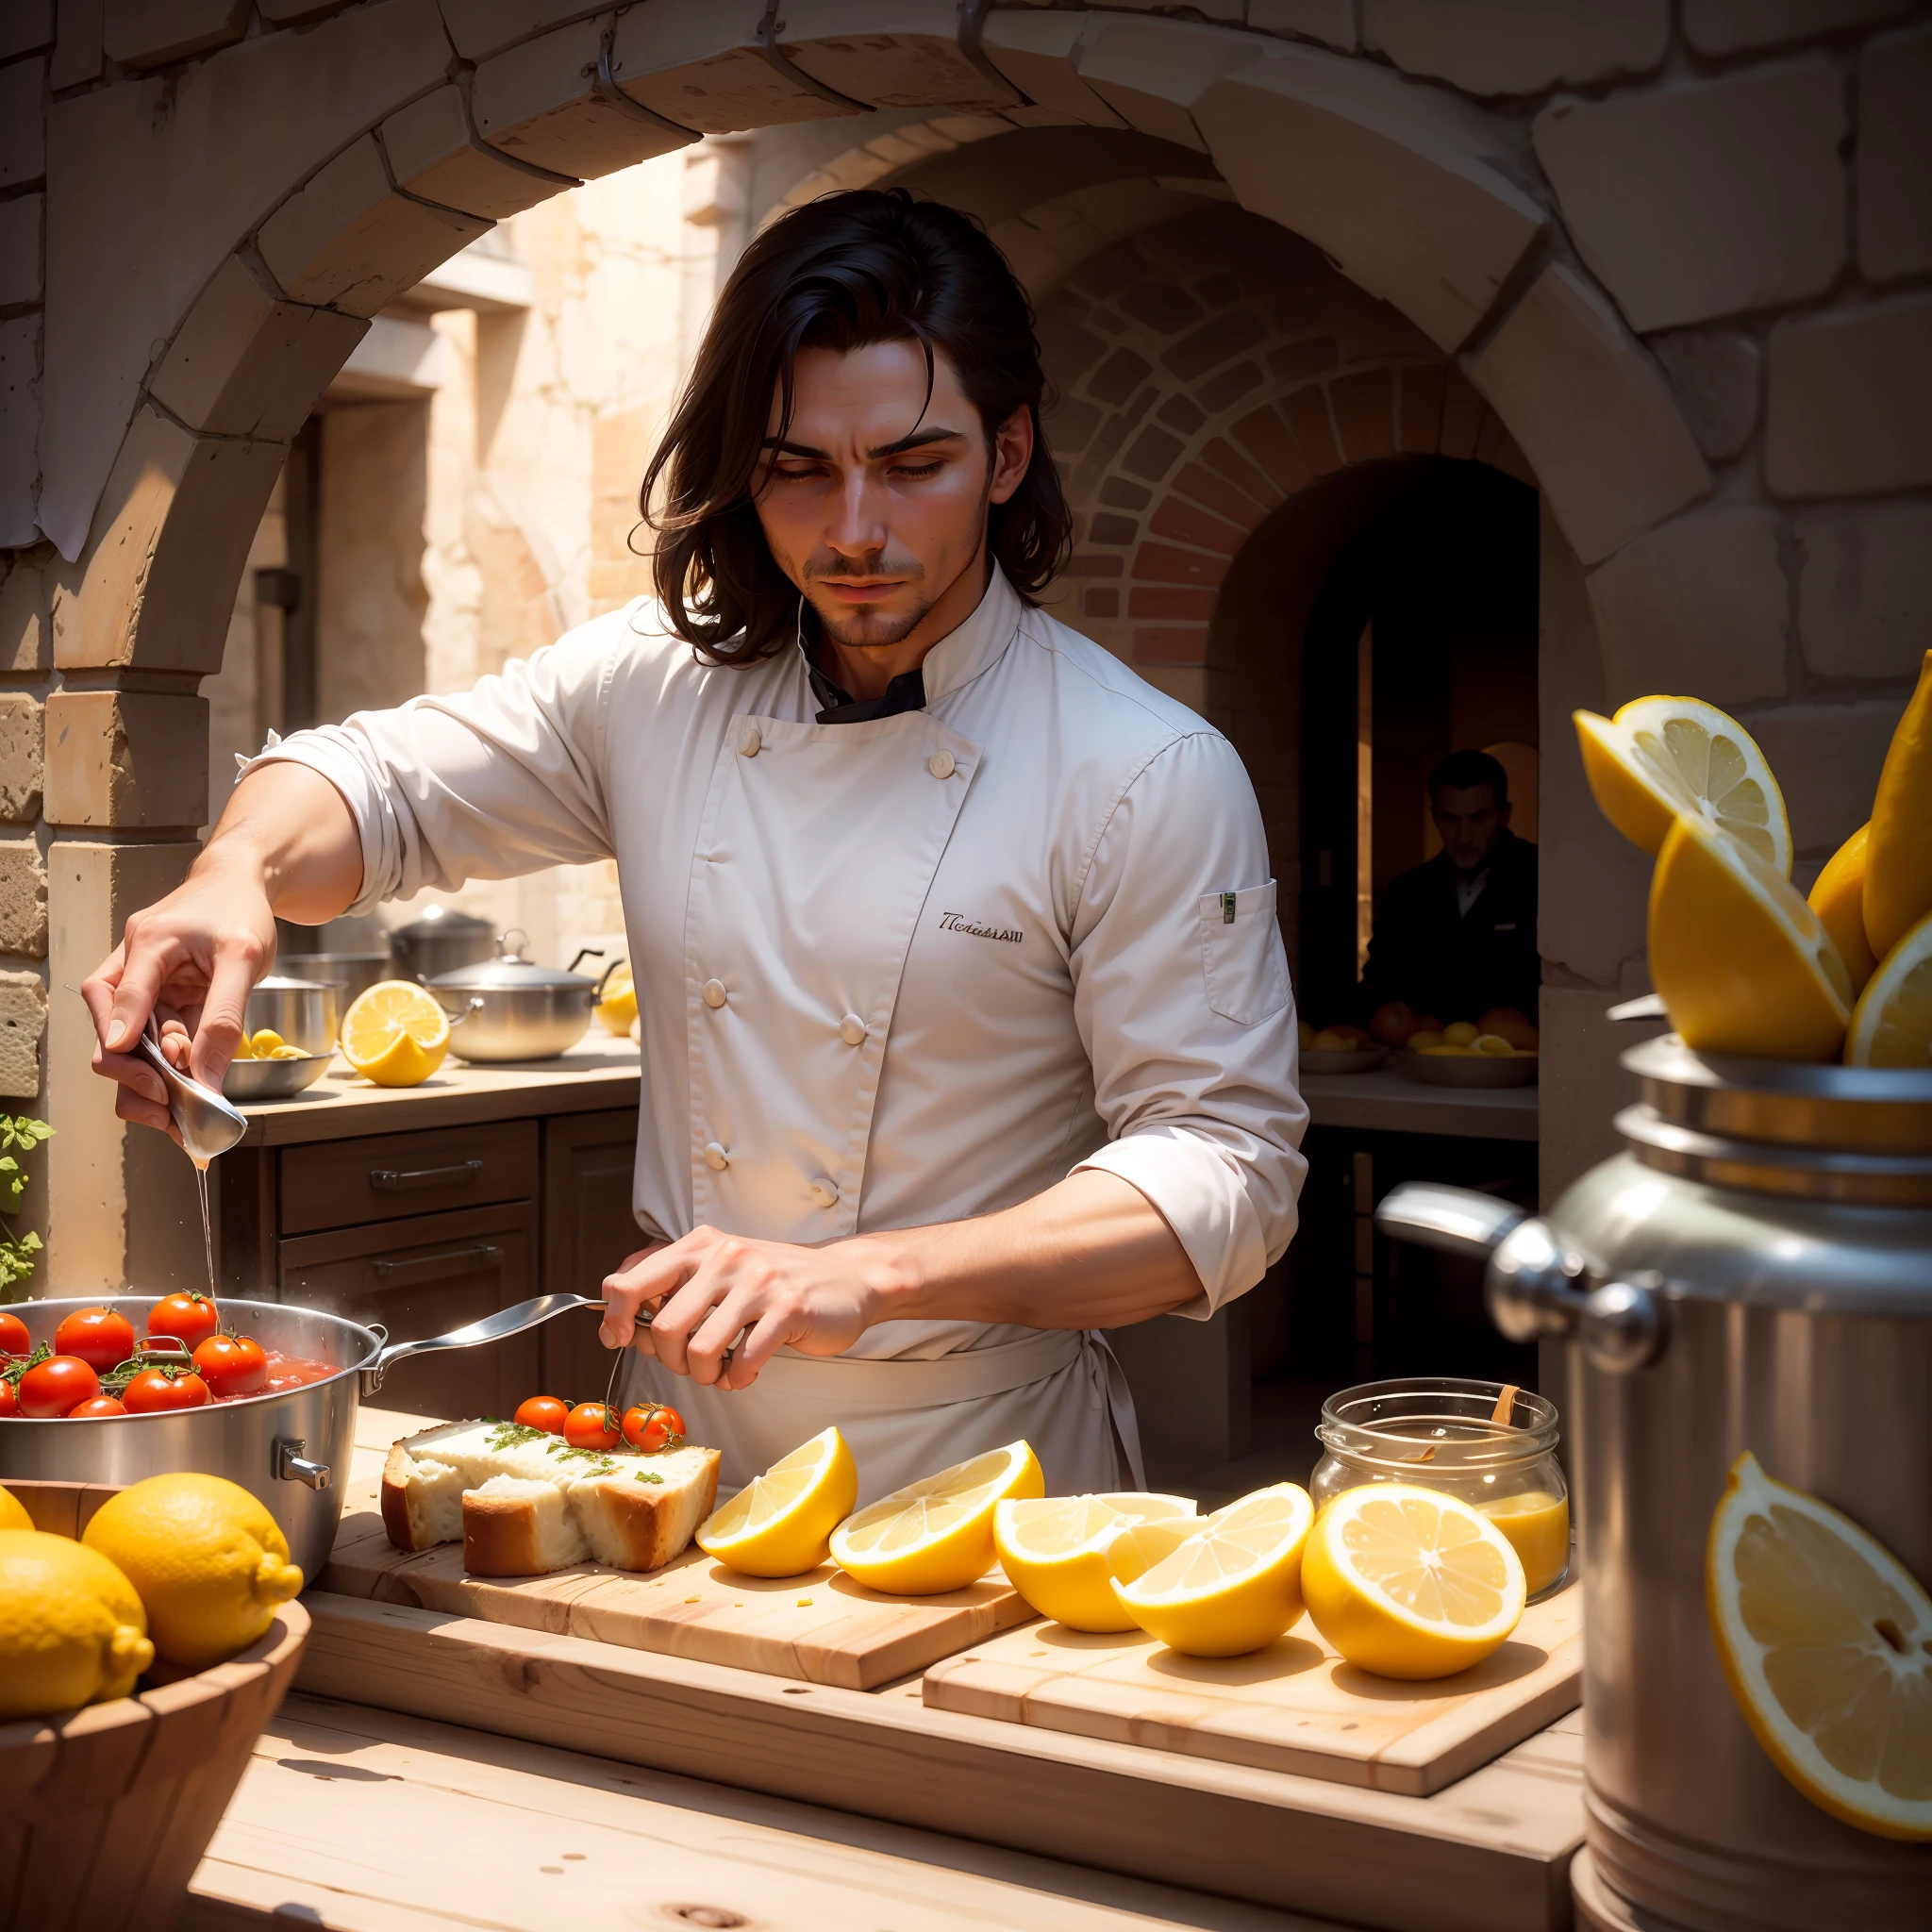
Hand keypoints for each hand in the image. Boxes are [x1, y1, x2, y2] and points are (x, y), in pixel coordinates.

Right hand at [81, 849, 276, 1135]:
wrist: (241, 884)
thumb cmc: (240, 911)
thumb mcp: (244, 960)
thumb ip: (224, 1018)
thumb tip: (205, 1078)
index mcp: (149, 941)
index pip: (121, 991)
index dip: (121, 1030)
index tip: (130, 1065)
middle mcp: (133, 964)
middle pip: (108, 1024)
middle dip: (131, 1069)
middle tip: (167, 1100)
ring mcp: (141, 984)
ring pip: (125, 1041)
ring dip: (147, 1075)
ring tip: (179, 1104)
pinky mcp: (156, 999)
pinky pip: (150, 1040)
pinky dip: (165, 1066)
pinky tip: (189, 1085)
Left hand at [598, 1226, 889, 1391]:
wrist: (845, 1280)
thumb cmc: (773, 1284)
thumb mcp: (718, 1270)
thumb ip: (670, 1287)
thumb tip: (617, 1322)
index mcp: (699, 1245)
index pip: (629, 1280)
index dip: (613, 1318)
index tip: (619, 1339)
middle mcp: (726, 1256)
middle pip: (662, 1327)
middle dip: (671, 1360)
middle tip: (692, 1363)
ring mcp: (758, 1281)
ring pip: (698, 1350)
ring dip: (705, 1375)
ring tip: (721, 1371)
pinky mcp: (788, 1308)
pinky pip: (742, 1361)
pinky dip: (738, 1379)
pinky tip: (747, 1371)